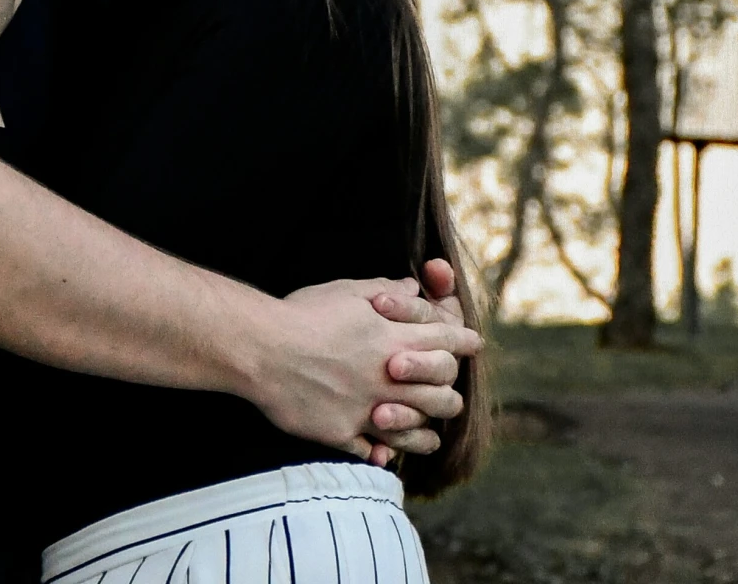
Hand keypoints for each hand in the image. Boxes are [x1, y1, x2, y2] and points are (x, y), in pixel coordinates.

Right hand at [250, 277, 481, 460]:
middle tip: (453, 388)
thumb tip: (412, 287)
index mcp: (391, 338)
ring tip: (432, 432)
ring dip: (427, 429)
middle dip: (452, 388)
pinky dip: (383, 450)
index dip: (462, 341)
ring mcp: (368, 408)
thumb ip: (385, 290)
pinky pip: (373, 450)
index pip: (444, 341)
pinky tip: (386, 450)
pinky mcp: (344, 432)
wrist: (263, 348)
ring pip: (416, 428)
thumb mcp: (346, 291)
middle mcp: (387, 377)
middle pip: (441, 390)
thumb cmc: (303, 313)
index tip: (474, 343)